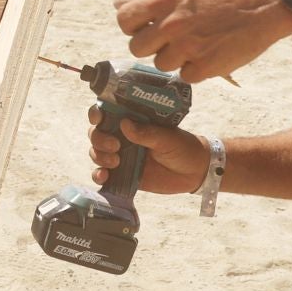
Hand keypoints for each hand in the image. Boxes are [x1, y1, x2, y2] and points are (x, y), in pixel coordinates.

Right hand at [88, 107, 209, 194]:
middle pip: (96, 133)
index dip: (96, 114)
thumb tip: (124, 123)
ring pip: (96, 152)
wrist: (195, 173)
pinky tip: (104, 177)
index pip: (106, 113)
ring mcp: (120, 155)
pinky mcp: (122, 174)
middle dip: (99, 139)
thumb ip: (147, 132)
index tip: (99, 119)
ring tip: (116, 162)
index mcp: (132, 121)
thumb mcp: (168, 137)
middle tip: (116, 146)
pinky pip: (103, 174)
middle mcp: (122, 136)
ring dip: (99, 156)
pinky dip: (98, 175)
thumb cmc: (183, 147)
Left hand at [113, 0, 291, 82]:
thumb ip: (149, 0)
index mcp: (165, 1)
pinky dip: (194, 70)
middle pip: (136, 48)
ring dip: (174, 59)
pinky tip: (209, 55)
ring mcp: (188, 47)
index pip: (124, 20)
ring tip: (196, 45)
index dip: (131, 27)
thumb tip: (117, 4)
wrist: (265, 5)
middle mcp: (172, 24)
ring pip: (160, 64)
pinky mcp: (204, 68)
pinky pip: (184, 77)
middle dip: (150, 47)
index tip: (145, 28)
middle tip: (170, 40)